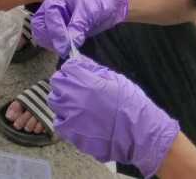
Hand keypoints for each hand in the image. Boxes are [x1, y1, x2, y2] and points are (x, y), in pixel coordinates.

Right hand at [31, 0, 128, 57]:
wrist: (109, 4)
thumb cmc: (98, 2)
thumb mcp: (88, 13)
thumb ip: (76, 29)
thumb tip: (69, 46)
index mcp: (55, 0)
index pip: (49, 18)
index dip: (56, 33)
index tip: (65, 47)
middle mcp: (50, 9)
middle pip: (40, 26)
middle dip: (50, 38)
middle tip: (64, 49)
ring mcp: (54, 20)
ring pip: (43, 34)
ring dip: (52, 43)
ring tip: (67, 49)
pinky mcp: (59, 30)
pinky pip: (51, 39)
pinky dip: (57, 45)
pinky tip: (68, 48)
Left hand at [49, 54, 178, 177]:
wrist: (142, 135)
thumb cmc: (133, 106)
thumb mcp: (117, 80)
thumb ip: (95, 69)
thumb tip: (80, 61)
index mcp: (88, 82)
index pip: (67, 67)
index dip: (72, 69)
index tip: (76, 73)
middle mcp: (76, 97)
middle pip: (57, 82)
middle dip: (64, 82)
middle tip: (75, 88)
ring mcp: (73, 116)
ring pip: (54, 101)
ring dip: (62, 100)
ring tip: (74, 104)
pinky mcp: (73, 134)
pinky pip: (58, 122)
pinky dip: (63, 120)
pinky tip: (74, 120)